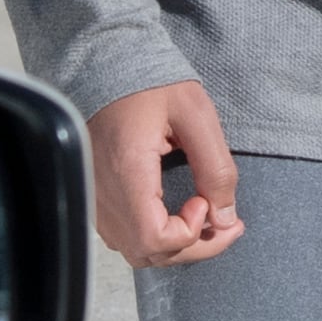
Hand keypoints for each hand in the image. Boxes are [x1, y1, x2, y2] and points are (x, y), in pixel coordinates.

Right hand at [86, 80, 242, 266]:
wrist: (106, 67)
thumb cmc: (150, 85)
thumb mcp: (196, 115)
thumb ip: (216, 168)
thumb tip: (225, 217)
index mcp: (128, 171)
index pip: (153, 238)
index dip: (188, 234)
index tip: (203, 201)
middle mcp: (103, 193)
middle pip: (147, 253)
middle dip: (194, 247)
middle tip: (226, 224)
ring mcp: (95, 198)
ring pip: (135, 250)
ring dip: (175, 246)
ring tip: (206, 221)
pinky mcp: (95, 196)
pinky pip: (123, 235)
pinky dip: (154, 236)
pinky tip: (176, 216)